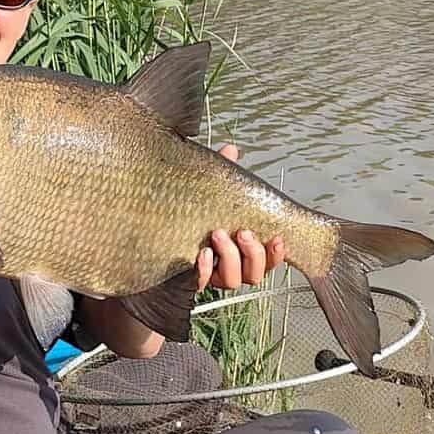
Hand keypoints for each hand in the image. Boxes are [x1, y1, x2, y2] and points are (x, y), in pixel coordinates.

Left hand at [196, 143, 284, 290]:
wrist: (156, 227)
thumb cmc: (191, 211)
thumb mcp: (210, 192)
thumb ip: (223, 174)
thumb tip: (231, 149)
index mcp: (242, 250)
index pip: (269, 260)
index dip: (276, 253)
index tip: (275, 237)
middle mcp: (231, 267)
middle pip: (254, 274)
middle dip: (252, 253)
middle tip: (240, 231)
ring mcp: (212, 275)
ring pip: (233, 281)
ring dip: (230, 258)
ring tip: (217, 235)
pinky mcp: (190, 279)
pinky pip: (202, 283)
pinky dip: (204, 271)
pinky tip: (200, 254)